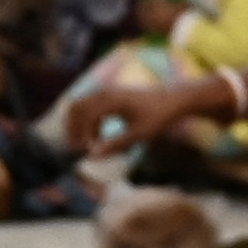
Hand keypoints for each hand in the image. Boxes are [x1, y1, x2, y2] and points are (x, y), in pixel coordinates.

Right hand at [59, 71, 204, 156]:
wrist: (174, 99)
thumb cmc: (159, 117)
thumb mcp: (139, 134)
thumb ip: (115, 144)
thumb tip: (93, 156)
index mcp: (112, 100)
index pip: (85, 116)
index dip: (81, 135)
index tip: (85, 152)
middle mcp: (107, 92)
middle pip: (77, 108)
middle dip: (73, 129)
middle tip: (75, 149)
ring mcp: (109, 91)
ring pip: (82, 105)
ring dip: (79, 125)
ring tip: (83, 145)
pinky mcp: (112, 94)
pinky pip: (91, 105)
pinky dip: (89, 121)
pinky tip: (96, 137)